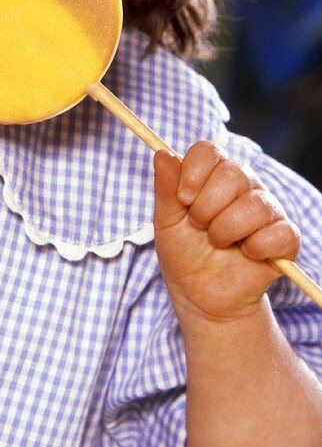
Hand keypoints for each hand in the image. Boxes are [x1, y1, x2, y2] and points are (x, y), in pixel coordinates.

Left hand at [153, 141, 300, 322]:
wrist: (199, 295)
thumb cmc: (183, 253)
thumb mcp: (166, 221)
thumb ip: (165, 188)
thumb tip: (162, 154)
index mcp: (214, 175)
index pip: (209, 151)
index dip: (193, 172)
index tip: (183, 199)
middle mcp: (244, 186)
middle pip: (233, 173)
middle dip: (207, 207)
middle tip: (199, 227)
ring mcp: (267, 210)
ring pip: (254, 205)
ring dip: (226, 231)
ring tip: (219, 243)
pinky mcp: (285, 239)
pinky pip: (281, 233)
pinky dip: (257, 248)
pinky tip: (245, 254)